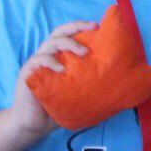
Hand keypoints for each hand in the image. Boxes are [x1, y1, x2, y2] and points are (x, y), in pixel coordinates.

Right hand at [10, 20, 96, 140]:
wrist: (34, 125)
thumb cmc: (57, 107)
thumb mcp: (78, 93)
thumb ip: (92, 86)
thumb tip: (122, 88)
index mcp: (60, 56)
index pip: (70, 34)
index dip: (82, 26)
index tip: (99, 26)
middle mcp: (48, 54)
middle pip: (60, 32)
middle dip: (77, 27)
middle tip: (93, 28)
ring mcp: (37, 62)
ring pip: (51, 43)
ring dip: (68, 44)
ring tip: (83, 52)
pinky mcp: (28, 73)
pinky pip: (38, 61)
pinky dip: (50, 62)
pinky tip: (61, 69)